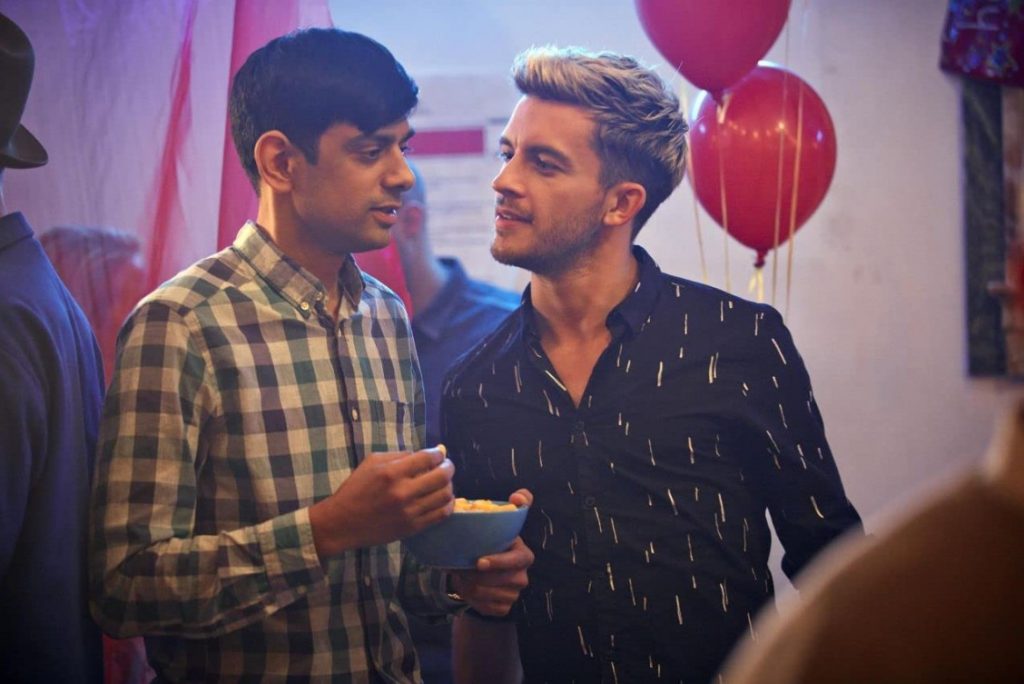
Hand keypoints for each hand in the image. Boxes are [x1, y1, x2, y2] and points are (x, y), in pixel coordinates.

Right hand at [309, 446, 453, 557]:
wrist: (342, 523)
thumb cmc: (355, 489)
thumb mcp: (371, 463)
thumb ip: (398, 456)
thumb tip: (424, 455)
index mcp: (391, 473)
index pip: (427, 458)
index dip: (438, 454)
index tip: (439, 455)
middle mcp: (402, 492)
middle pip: (441, 476)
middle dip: (449, 468)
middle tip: (447, 466)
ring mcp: (409, 512)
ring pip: (444, 496)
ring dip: (449, 486)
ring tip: (445, 483)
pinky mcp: (412, 528)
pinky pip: (441, 515)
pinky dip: (447, 504)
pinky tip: (443, 499)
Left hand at [450, 488, 533, 615]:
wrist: (484, 573)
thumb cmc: (491, 545)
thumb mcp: (500, 525)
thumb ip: (517, 505)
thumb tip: (518, 496)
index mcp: (523, 555)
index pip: (516, 560)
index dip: (499, 562)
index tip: (479, 561)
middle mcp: (522, 576)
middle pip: (496, 579)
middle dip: (473, 574)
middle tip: (458, 567)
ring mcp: (515, 594)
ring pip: (486, 593)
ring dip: (468, 585)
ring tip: (460, 575)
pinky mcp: (504, 608)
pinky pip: (485, 607)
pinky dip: (471, 599)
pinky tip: (466, 589)